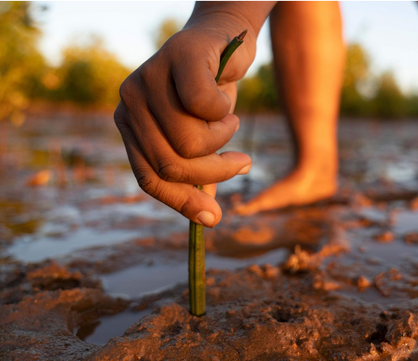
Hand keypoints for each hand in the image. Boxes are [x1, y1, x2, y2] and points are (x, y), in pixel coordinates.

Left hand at [114, 17, 256, 227]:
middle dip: (214, 173)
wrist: (224, 38)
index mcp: (131, 127)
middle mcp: (130, 103)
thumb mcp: (202, 138)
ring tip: (230, 121)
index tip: (213, 219)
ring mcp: (148, 78)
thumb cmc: (211, 92)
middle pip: (171, 165)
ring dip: (223, 140)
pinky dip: (225, 112)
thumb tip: (205, 219)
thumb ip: (197, 173)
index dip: (182, 203)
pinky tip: (226, 97)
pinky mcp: (175, 57)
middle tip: (242, 163)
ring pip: (189, 142)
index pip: (149, 178)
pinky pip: (205, 107)